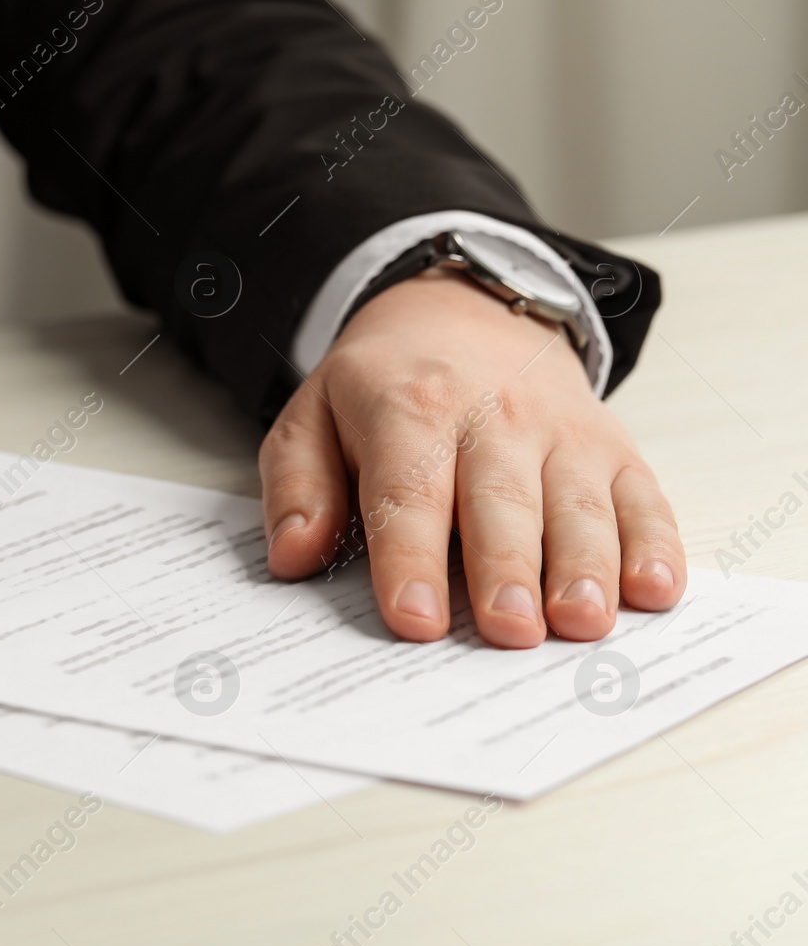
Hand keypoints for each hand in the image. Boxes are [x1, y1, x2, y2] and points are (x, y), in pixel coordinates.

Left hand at [260, 269, 685, 647]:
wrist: (463, 315)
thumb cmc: (383, 388)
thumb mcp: (312, 417)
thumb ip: (297, 487)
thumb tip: (292, 555)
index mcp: (409, 410)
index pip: (408, 493)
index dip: (411, 559)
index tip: (414, 619)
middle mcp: (493, 419)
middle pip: (501, 503)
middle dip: (507, 570)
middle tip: (509, 631)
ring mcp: (561, 433)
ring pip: (578, 504)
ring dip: (585, 566)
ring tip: (582, 623)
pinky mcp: (612, 448)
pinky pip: (641, 497)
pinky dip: (654, 544)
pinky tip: (653, 589)